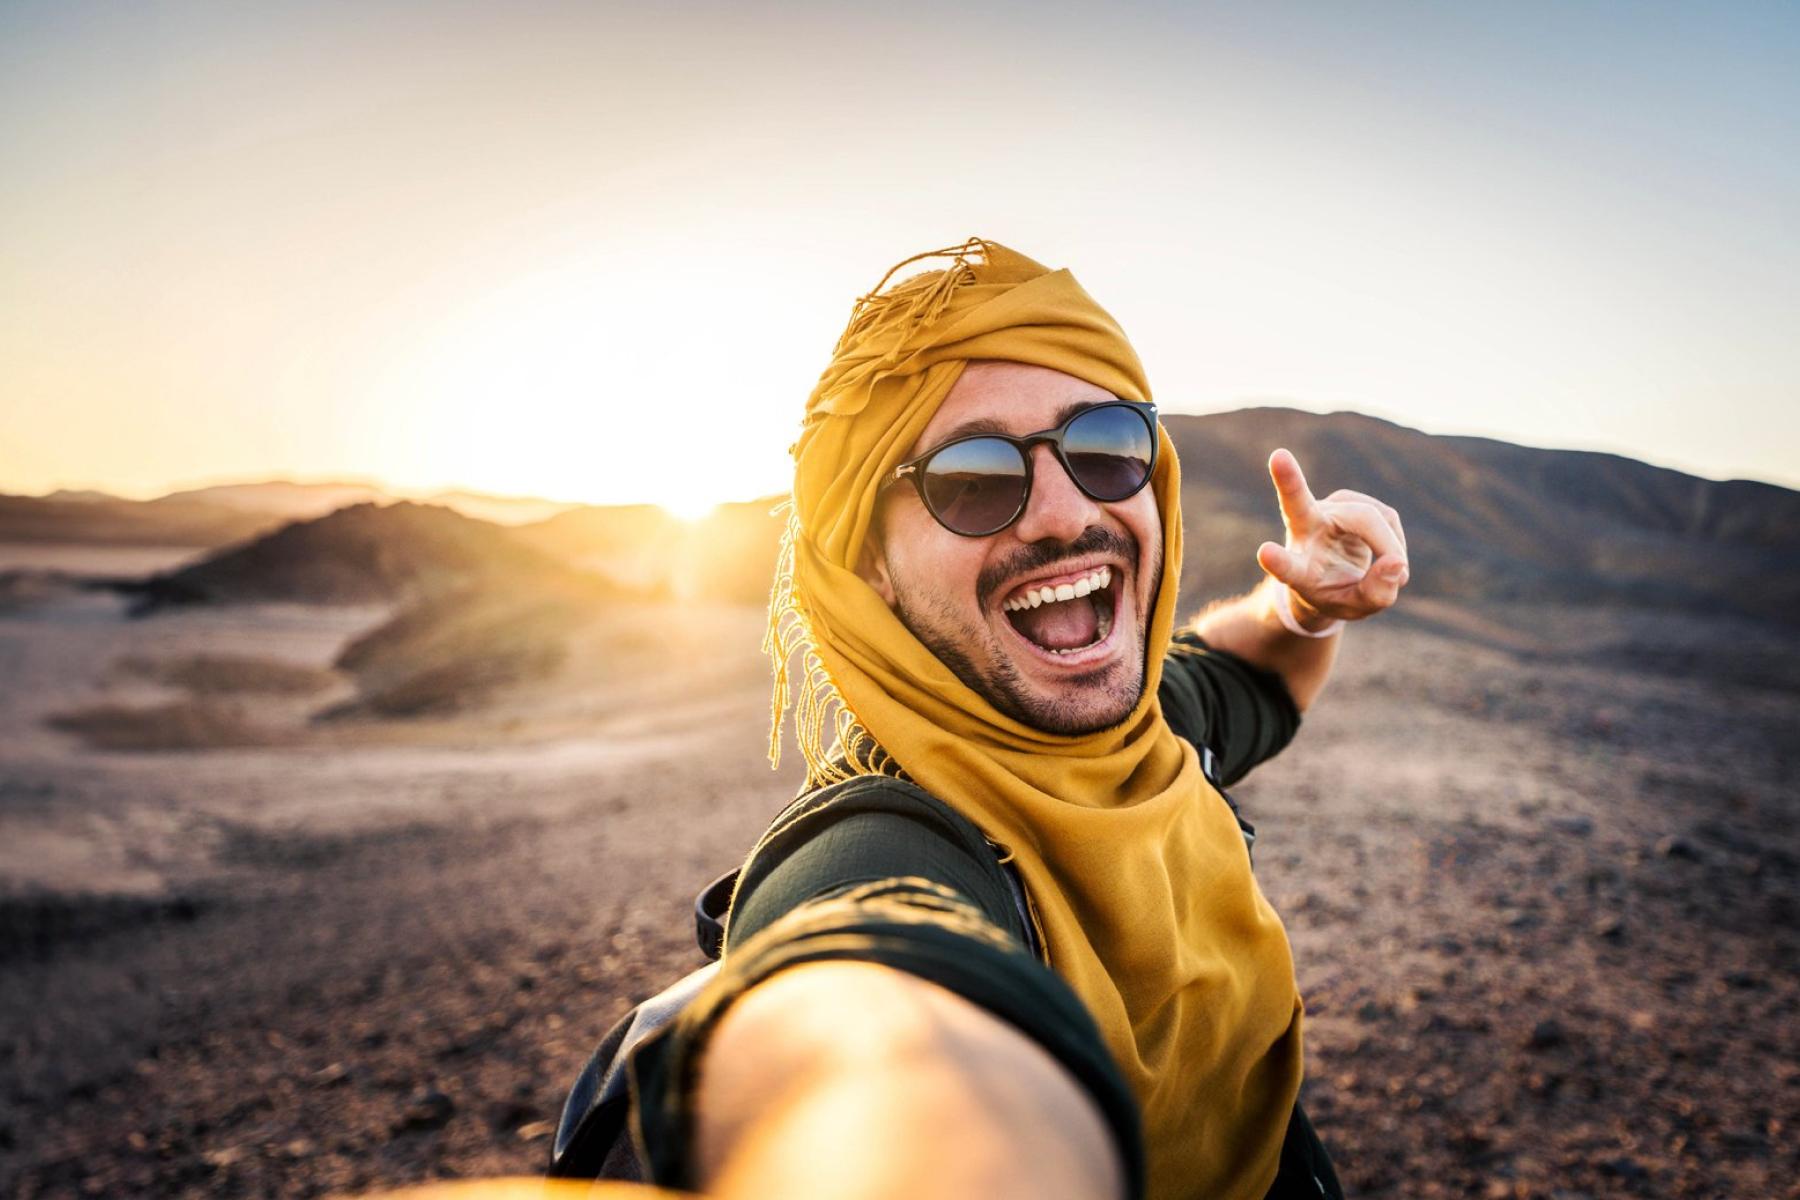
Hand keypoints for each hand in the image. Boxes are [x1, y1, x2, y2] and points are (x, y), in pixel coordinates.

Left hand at [1255, 448, 1408, 626]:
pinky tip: (1390, 556)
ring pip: (1368, 517)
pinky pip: (1385, 516)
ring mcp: (1325, 509)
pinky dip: (1396, 541)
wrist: (1330, 574)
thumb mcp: (1352, 607)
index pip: (1285, 566)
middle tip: (1290, 470)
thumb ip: (1374, 594)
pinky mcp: (1350, 501)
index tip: (1264, 552)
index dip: (1278, 561)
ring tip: (1394, 572)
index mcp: (1297, 569)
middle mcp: (1302, 530)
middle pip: (1301, 505)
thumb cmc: (1335, 594)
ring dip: (1390, 546)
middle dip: (1290, 483)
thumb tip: (1397, 563)